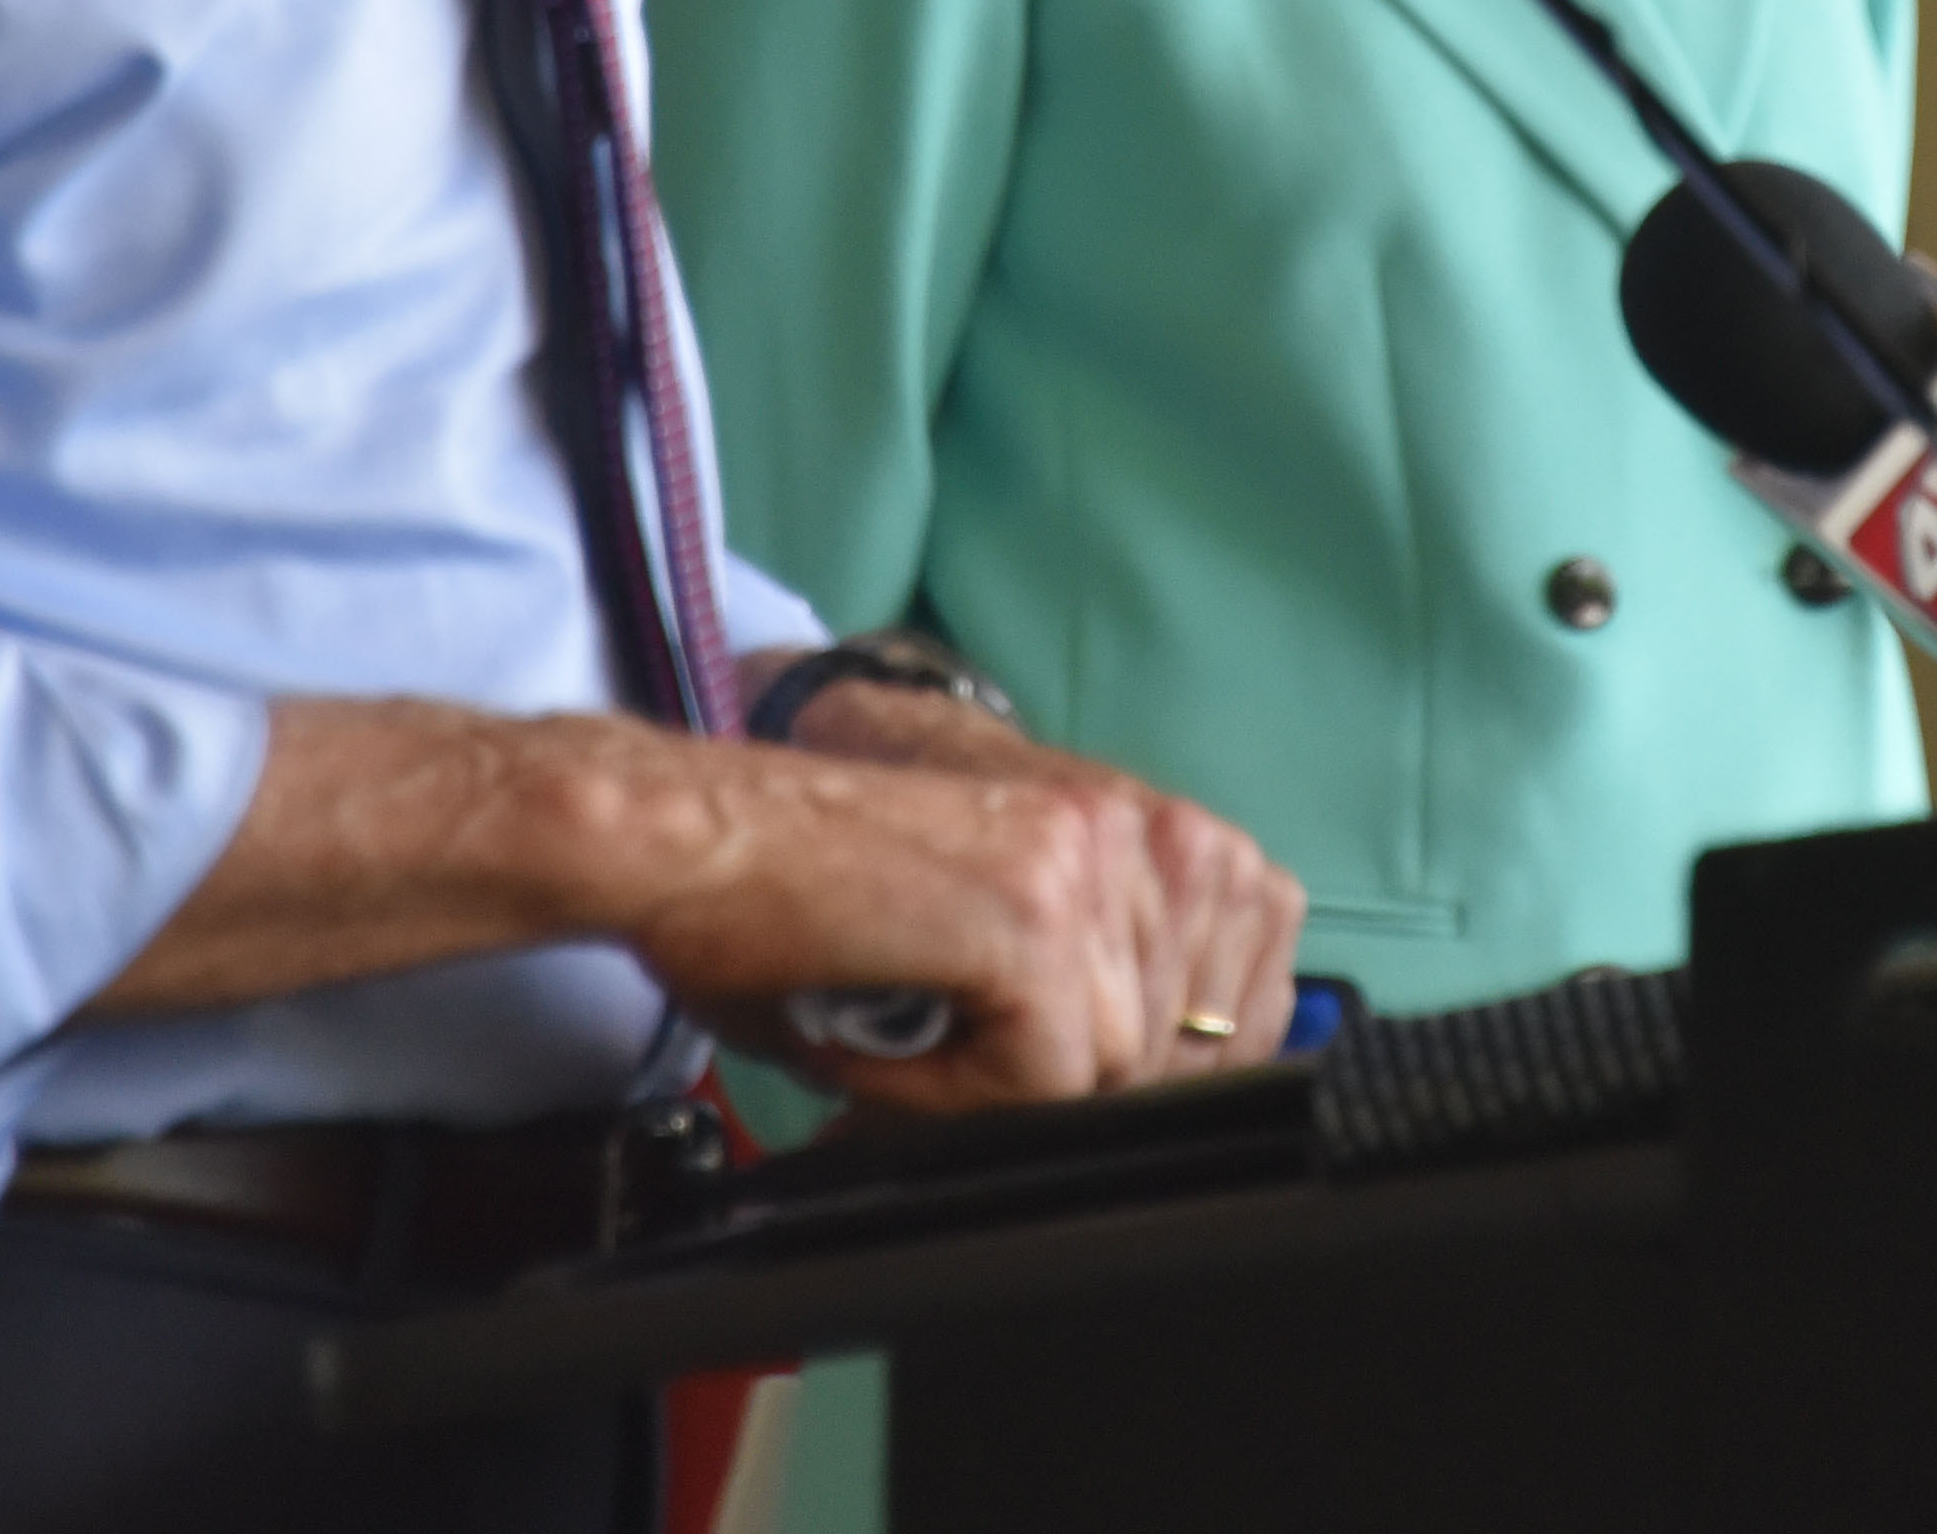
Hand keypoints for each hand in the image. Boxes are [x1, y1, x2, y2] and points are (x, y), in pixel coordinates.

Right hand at [660, 681, 1302, 1109]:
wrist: (696, 838)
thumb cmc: (811, 895)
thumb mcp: (992, 942)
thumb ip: (1092, 995)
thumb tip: (1153, 1111)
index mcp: (1141, 824)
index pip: (1240, 1002)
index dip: (1156, 1077)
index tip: (1056, 1083)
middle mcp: (1135, 829)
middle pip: (1178, 1051)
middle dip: (1070, 1092)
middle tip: (944, 1051)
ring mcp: (1090, 860)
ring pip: (1113, 1072)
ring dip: (1003, 1086)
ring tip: (908, 1020)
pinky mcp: (1034, 910)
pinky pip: (1048, 1077)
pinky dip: (959, 1089)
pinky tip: (891, 1025)